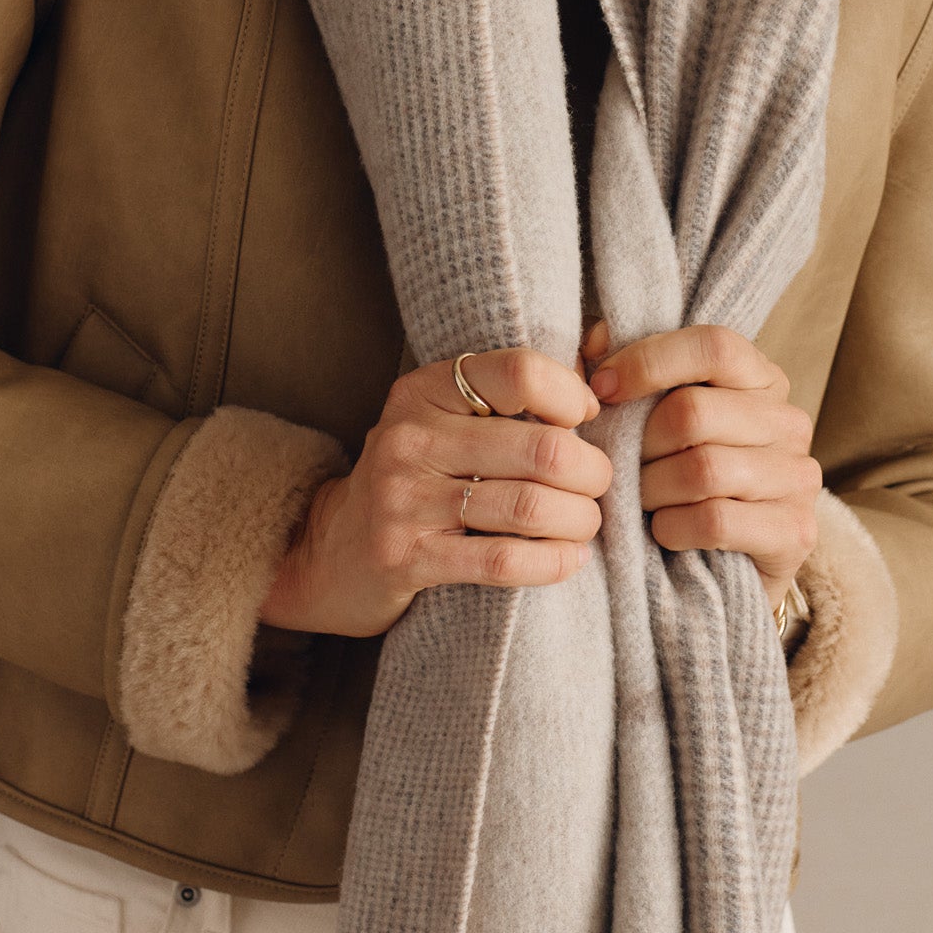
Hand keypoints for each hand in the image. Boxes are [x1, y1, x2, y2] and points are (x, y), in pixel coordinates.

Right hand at [259, 346, 611, 638]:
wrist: (333, 551)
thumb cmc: (416, 480)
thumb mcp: (445, 420)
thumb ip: (510, 393)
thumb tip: (600, 370)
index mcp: (424, 391)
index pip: (520, 373)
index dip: (571, 397)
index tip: (586, 421)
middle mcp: (409, 438)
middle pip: (541, 447)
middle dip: (591, 472)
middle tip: (599, 486)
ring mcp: (402, 499)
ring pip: (529, 506)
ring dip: (579, 520)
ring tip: (587, 523)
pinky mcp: (405, 557)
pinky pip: (502, 560)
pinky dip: (553, 562)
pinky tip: (570, 559)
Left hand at [583, 321, 820, 606]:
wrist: (723, 569)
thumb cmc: (678, 478)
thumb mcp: (654, 418)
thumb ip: (624, 370)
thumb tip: (596, 336)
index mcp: (760, 379)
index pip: (712, 346)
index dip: (649, 362)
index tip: (601, 390)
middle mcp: (788, 421)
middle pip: (693, 412)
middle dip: (639, 445)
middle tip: (622, 468)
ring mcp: (798, 476)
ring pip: (702, 470)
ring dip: (652, 491)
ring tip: (643, 502)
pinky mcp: (796, 531)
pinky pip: (715, 520)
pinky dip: (673, 529)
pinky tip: (665, 532)